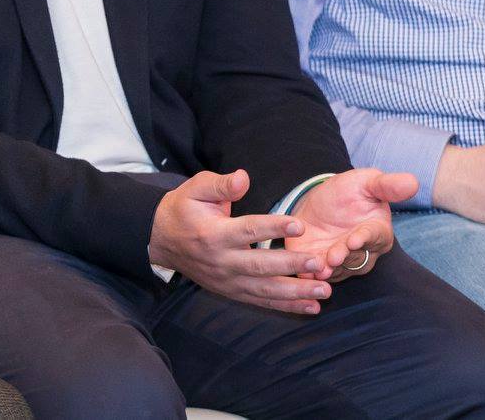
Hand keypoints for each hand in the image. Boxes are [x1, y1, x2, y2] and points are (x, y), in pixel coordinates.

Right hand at [148, 170, 335, 315]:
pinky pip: (261, 302)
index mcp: (214, 234)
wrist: (161, 240)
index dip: (275, 228)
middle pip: (261, 266)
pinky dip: (286, 307)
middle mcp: (222, 261)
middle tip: (319, 262)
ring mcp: (227, 281)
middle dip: (292, 266)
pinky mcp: (231, 291)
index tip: (300, 225)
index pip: (249, 231)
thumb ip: (220, 184)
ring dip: (296, 293)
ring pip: (265, 291)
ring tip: (323, 292)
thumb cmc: (184, 209)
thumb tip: (243, 178)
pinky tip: (309, 308)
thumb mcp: (195, 188)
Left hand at [285, 169, 414, 283]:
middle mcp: (363, 253)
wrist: (318, 203)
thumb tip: (413, 182)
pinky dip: (310, 276)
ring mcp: (342, 263)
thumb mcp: (366, 182)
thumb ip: (387, 185)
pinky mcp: (320, 267)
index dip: (365, 238)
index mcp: (378, 232)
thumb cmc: (349, 192)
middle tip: (333, 256)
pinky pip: (317, 276)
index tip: (355, 239)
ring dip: (328, 271)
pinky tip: (304, 273)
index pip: (375, 237)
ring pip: (337, 271)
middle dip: (344, 257)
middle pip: (355, 258)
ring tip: (319, 268)